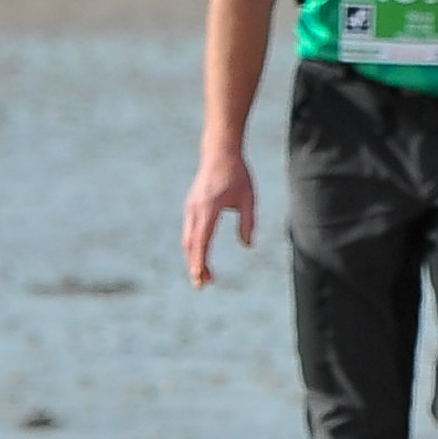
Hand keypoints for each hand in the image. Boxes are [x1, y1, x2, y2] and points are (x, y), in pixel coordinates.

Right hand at [183, 150, 255, 287]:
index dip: (200, 261)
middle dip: (195, 266)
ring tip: (205, 276)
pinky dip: (193, 247)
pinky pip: (190, 231)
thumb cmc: (237, 175)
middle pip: (191, 244)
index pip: (202, 241)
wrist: (220, 153)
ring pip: (188, 239)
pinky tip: (201, 257)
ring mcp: (191, 208)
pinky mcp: (191, 207)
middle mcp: (195, 210)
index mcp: (208, 208)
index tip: (201, 277)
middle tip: (203, 285)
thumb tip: (248, 246)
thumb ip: (249, 222)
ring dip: (194, 258)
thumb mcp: (249, 198)